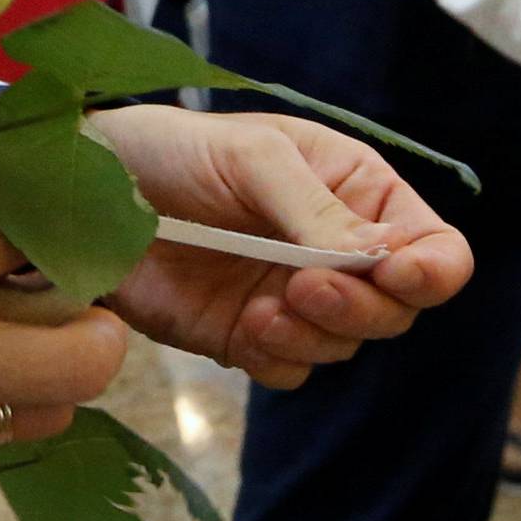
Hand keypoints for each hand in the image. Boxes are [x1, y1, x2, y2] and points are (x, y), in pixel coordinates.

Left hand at [95, 109, 473, 388]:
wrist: (87, 196)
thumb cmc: (175, 149)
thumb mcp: (252, 157)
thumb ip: (314, 208)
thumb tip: (379, 259)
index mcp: (356, 192)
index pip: (432, 244)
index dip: (431, 270)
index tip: (398, 276)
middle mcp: (336, 250)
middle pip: (396, 308)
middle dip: (359, 306)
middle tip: (303, 288)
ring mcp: (294, 298)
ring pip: (346, 346)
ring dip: (314, 336)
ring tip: (262, 309)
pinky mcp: (249, 337)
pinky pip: (292, 370)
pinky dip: (277, 358)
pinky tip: (242, 328)